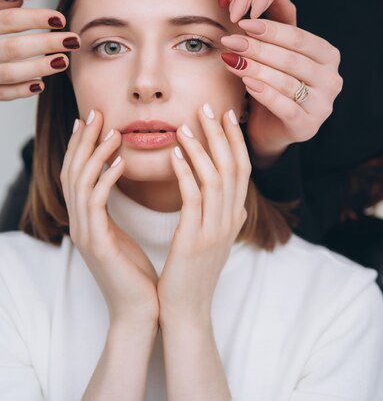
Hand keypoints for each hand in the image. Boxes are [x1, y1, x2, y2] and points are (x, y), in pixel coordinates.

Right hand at [0, 0, 78, 106]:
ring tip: (63, 61)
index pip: (8, 20)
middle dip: (46, 43)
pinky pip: (1, 94)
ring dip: (39, 68)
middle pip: (13, 47)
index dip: (36, 18)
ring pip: (10, 73)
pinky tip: (41, 84)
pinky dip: (22, 90)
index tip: (59, 18)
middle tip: (72, 40)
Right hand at [60, 110, 159, 324]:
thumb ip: (114, 208)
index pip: (76, 173)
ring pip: (80, 183)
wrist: (139, 312)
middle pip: (72, 172)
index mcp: (86, 220)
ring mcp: (84, 233)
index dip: (81, 145)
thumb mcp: (122, 233)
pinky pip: (96, 203)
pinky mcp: (96, 243)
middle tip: (95, 113)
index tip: (92, 118)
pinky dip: (106, 179)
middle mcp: (79, 223)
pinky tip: (120, 162)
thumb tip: (120, 179)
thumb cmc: (135, 272)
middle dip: (83, 141)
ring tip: (112, 132)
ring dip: (95, 154)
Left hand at [157, 104, 249, 323]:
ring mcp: (215, 230)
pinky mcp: (195, 240)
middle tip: (208, 107)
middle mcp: (231, 220)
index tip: (226, 114)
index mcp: (235, 217)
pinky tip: (175, 154)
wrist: (185, 311)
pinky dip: (186, 172)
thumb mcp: (216, 241)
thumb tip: (238, 203)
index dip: (235, 140)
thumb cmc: (194, 273)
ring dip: (202, 148)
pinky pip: (193, 198)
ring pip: (216, 178)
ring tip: (186, 125)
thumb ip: (226, 218)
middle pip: (234, 167)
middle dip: (221, 135)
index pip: (242, 169)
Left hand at [220, 0, 342, 163]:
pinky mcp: (307, 126)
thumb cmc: (276, 81)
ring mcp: (322, 105)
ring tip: (231, 60)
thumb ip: (282, 22)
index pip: (299, 38)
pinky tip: (246, 82)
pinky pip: (285, 107)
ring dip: (256, 69)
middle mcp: (332, 80)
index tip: (242, 22)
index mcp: (328, 56)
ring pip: (287, 82)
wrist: (271, 125)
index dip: (271, 29)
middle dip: (258, 48)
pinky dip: (265, 93)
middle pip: (292, 60)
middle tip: (230, 40)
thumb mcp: (279, 51)